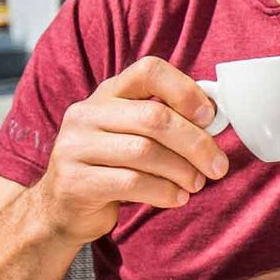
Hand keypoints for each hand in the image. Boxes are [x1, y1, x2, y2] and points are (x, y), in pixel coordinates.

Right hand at [33, 57, 229, 243]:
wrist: (61, 209)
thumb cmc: (112, 168)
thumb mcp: (133, 136)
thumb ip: (166, 122)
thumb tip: (215, 122)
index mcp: (108, 93)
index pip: (149, 71)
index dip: (185, 90)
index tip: (210, 118)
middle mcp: (87, 113)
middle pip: (155, 117)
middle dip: (196, 143)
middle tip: (218, 166)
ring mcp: (75, 146)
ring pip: (145, 152)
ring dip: (182, 171)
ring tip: (197, 183)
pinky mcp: (75, 181)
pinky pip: (132, 182)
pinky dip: (164, 192)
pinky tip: (177, 198)